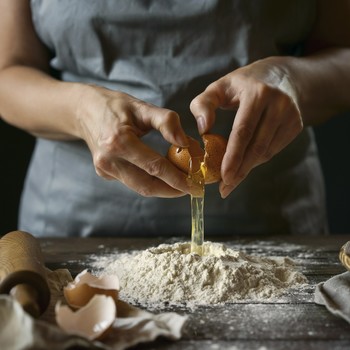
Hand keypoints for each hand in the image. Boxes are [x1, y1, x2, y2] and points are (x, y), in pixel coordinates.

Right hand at [76, 85, 189, 197]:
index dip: (177, 179)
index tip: (195, 185)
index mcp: (118, 141)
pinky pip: (131, 181)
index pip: (154, 167)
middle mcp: (108, 160)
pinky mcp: (104, 173)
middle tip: (192, 189)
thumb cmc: (115, 106)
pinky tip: (162, 175)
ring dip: (162, 188)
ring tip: (181, 183)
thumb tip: (185, 143)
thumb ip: (166, 122)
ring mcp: (104, 169)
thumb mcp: (142, 107)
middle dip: (172, 191)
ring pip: (139, 187)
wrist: (83, 109)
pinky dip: (149, 181)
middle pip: (146, 185)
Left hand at [190, 58, 302, 197]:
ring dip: (247, 169)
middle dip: (240, 171)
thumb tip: (203, 129)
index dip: (233, 156)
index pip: (244, 131)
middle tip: (225, 188)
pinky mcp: (296, 126)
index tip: (223, 176)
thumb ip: (203, 104)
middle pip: (257, 146)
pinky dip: (257, 161)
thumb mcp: (220, 86)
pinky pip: (273, 150)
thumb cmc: (243, 84)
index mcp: (257, 93)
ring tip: (230, 182)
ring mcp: (290, 116)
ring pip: (266, 151)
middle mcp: (278, 104)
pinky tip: (244, 166)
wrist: (282, 77)